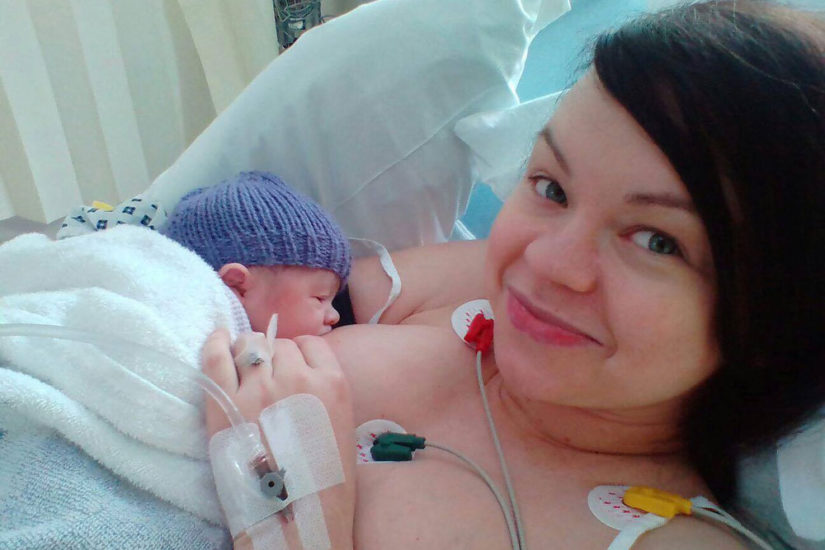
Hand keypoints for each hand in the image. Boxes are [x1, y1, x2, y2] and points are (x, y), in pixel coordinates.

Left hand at [201, 329, 355, 548]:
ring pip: (250, 345)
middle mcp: (296, 377)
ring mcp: (259, 388)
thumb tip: (299, 372)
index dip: (298, 353)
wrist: (296, 517)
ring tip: (242, 364)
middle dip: (272, 355)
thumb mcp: (342, 424)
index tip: (290, 366)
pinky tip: (217, 338)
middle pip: (279, 344)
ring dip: (247, 350)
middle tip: (265, 376)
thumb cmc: (324, 481)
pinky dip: (215, 342)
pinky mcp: (226, 403)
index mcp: (332, 383)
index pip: (310, 344)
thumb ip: (325, 392)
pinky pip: (216, 357)